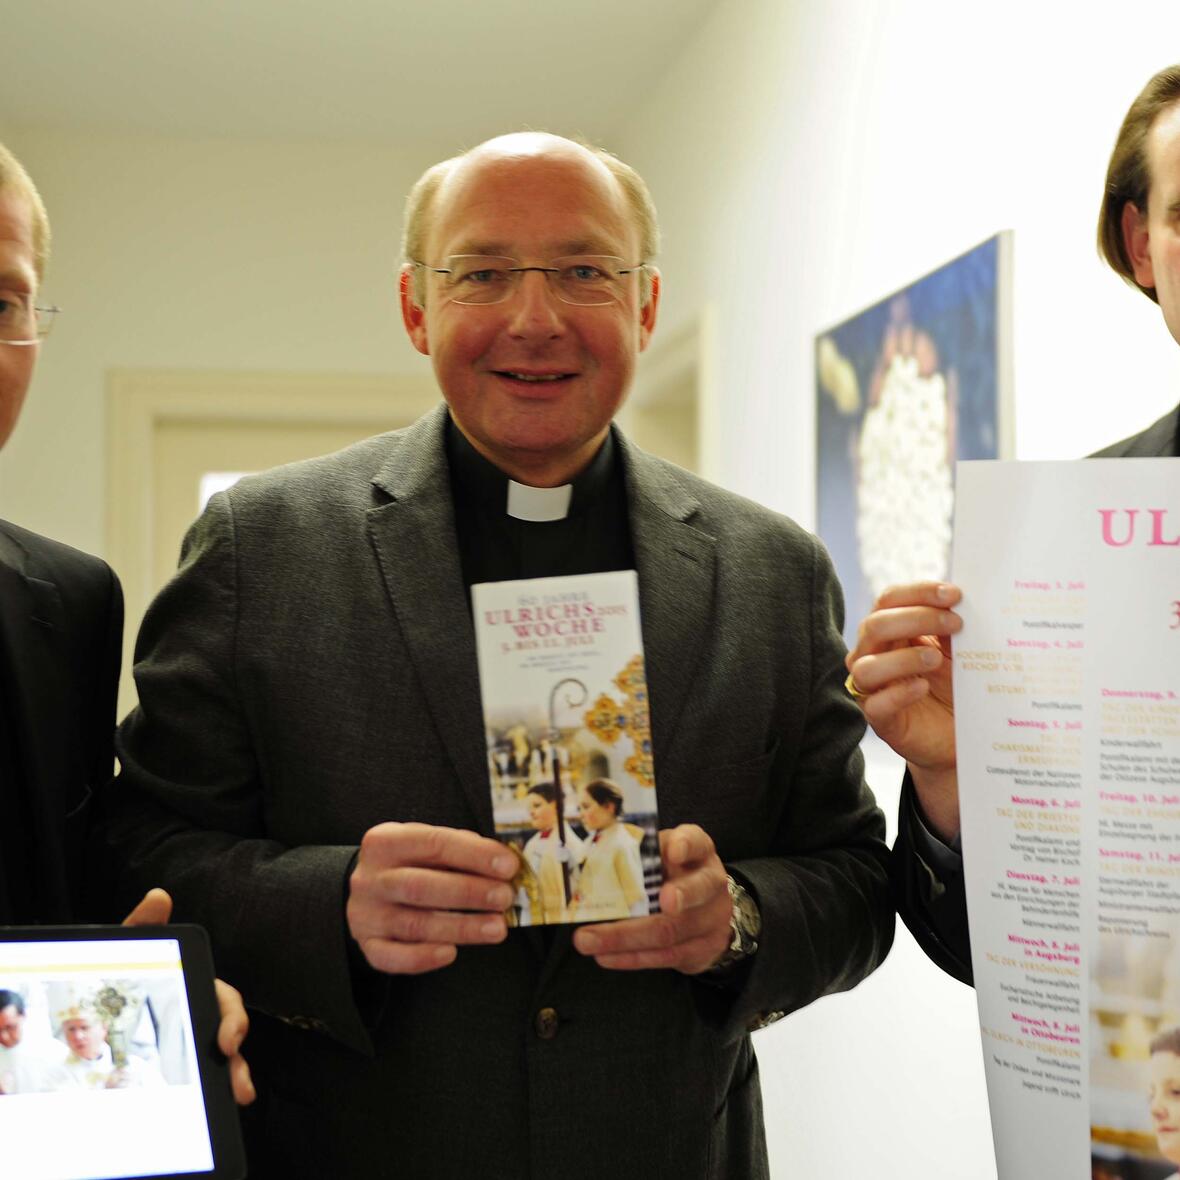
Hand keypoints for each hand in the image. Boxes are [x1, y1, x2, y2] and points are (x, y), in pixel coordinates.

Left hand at [123, 888, 255, 1104]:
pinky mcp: (172, 1071)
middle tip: (238, 1083)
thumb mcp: (123, 952)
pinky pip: (198, 1082)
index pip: (222, 1000)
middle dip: (239, 1060)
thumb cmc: (109, 977)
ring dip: (234, 1079)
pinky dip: (212, 1094)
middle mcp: (194, 1015)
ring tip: (237, 1098)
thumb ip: (140, 927)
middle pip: (227, 1037)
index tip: (226, 1041)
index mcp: (191, 986)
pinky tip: (211, 1110)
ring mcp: (184, 1045)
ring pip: (220, 1063)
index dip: (232, 1019)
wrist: (74, 1022)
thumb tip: (159, 895)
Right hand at [347, 822, 516, 974]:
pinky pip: (391, 957)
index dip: (475, 855)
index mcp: (386, 842)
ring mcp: (365, 914)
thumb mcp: (424, 844)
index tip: (508, 866)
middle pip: (421, 886)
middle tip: (505, 898)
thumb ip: (459, 847)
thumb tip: (503, 861)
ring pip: (414, 924)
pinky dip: (422, 958)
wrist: (367, 888)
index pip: (434, 844)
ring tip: (496, 928)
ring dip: (461, 928)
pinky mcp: (367, 944)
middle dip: (469, 892)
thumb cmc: (408, 863)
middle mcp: (371, 878)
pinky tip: (451, 953)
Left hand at [572, 825, 730, 973]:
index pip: (695, 842)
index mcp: (699, 850)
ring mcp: (713, 918)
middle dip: (652, 904)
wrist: (708, 906)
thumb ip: (638, 853)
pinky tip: (607, 956)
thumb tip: (590, 855)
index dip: (685, 846)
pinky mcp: (704, 949)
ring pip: (669, 932)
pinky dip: (633, 958)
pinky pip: (666, 957)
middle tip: (617, 912)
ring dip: (624, 939)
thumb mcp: (662, 854)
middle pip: (688, 894)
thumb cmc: (673, 873)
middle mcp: (712, 882)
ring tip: (589, 941)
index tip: (671, 852)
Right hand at [845, 581, 961, 838]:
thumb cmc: (954, 686)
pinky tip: (923, 687)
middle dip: (916, 619)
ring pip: (867, 665)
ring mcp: (873, 688)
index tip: (955, 594)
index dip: (919, 592)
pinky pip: (876, 704)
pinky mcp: (880, 719)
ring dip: (903, 658)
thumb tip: (964, 602)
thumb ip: (952, 628)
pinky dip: (899, 693)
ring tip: (935, 659)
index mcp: (890, 631)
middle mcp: (873, 655)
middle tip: (956, 623)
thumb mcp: (957, 651)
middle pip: (875, 625)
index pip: (889, 600)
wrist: (958, 736)